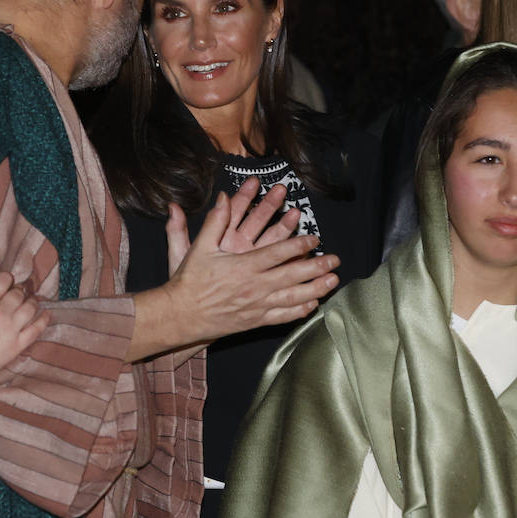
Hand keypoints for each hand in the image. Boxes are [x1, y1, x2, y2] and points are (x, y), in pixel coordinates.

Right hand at [0, 271, 48, 414]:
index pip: (3, 280)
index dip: (5, 278)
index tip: (3, 282)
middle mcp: (2, 312)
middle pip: (17, 293)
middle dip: (17, 290)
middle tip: (14, 293)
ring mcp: (11, 329)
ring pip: (29, 308)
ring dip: (31, 301)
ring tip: (29, 300)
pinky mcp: (17, 346)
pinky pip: (36, 330)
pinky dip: (43, 320)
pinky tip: (46, 314)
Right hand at [133, 193, 340, 357]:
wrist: (180, 315)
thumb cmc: (190, 281)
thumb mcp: (199, 247)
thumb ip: (215, 222)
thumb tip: (223, 197)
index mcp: (244, 266)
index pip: (278, 253)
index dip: (300, 245)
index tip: (315, 238)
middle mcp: (255, 287)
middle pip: (294, 275)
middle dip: (318, 266)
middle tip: (336, 260)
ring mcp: (257, 306)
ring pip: (293, 297)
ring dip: (316, 288)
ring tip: (333, 281)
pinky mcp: (255, 321)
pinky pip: (282, 316)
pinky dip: (300, 311)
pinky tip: (313, 305)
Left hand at [163, 179, 300, 275]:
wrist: (195, 309)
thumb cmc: (188, 282)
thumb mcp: (180, 255)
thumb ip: (176, 231)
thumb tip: (172, 207)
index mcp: (221, 238)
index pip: (233, 211)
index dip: (242, 196)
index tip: (253, 181)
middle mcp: (238, 246)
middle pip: (256, 220)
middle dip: (268, 205)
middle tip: (280, 190)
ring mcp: (251, 260)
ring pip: (270, 239)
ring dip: (283, 226)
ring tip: (295, 214)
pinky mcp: (260, 274)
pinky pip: (277, 263)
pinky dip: (289, 256)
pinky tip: (300, 248)